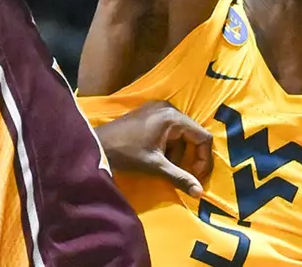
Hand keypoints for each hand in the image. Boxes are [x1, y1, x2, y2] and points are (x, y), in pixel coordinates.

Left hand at [94, 101, 212, 196]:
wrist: (98, 143)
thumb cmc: (126, 153)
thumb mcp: (155, 166)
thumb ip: (179, 177)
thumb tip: (199, 192)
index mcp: (173, 117)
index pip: (202, 137)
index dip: (203, 159)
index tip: (196, 176)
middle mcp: (169, 108)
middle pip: (193, 134)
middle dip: (190, 157)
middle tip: (184, 174)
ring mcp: (159, 109)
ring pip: (181, 134)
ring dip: (178, 153)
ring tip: (166, 167)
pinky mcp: (151, 113)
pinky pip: (170, 130)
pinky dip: (169, 146)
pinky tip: (159, 158)